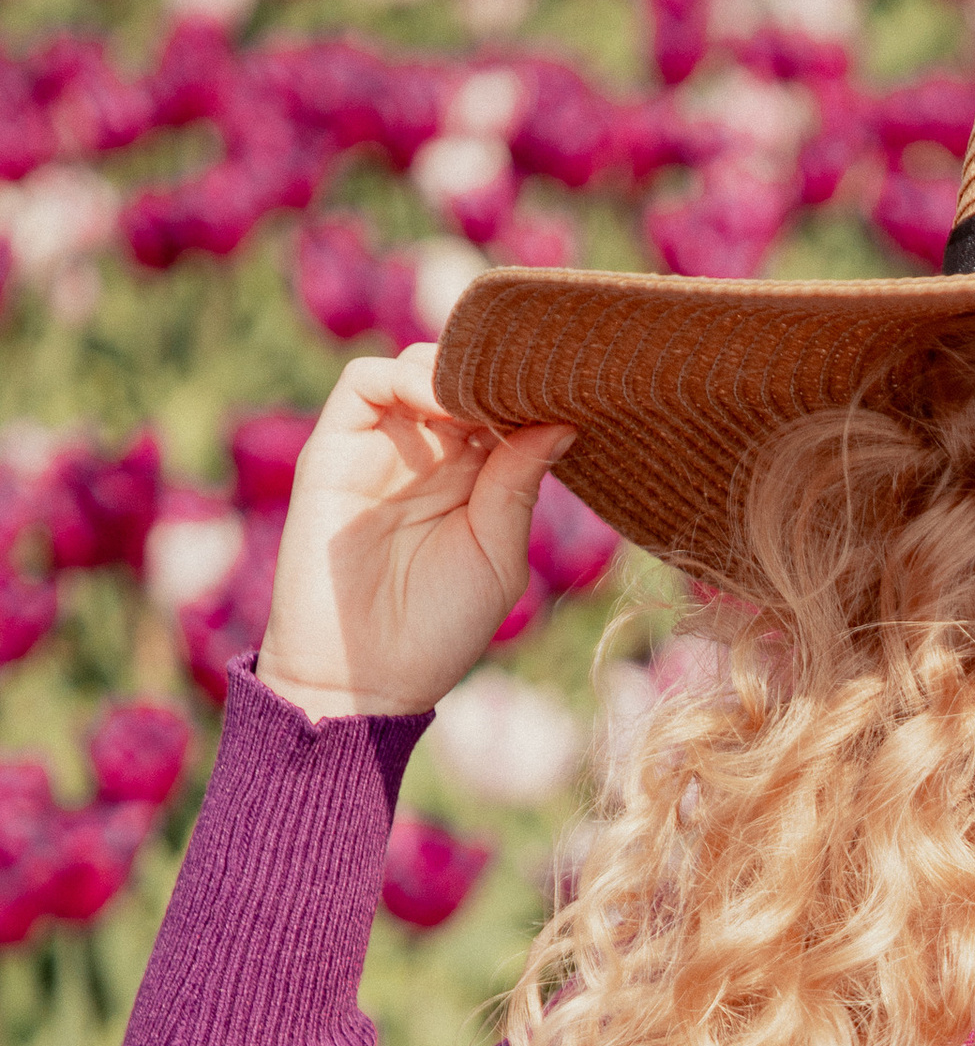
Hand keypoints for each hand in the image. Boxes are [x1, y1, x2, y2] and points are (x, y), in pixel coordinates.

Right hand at [256, 346, 579, 721]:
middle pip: (463, 373)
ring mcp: (380, 448)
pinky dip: (405, 377)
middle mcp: (428, 453)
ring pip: (416, 366)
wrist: (365, 678)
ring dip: (454, 368)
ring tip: (487, 397)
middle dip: (498, 369)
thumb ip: (518, 485)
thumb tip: (564, 421)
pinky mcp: (333, 451)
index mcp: (475, 476)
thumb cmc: (439, 629)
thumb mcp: (497, 554)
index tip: (569, 387)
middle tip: (529, 380)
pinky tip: (443, 403)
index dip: (532, 390)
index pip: (504, 403)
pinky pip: (363, 384)